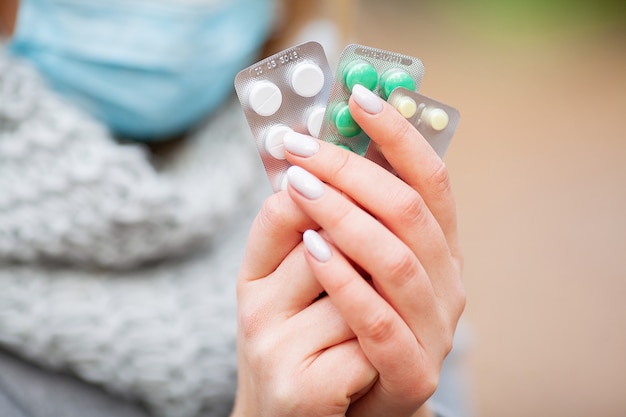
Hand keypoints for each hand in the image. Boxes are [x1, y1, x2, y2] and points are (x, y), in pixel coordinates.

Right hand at [232, 191, 378, 416]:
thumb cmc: (306, 349)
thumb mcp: (295, 292)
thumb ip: (312, 240)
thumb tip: (356, 182)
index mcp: (252, 278)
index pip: (279, 211)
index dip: (329, 183)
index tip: (368, 182)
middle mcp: (255, 309)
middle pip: (326, 240)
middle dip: (377, 238)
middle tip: (402, 241)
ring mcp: (274, 349)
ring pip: (360, 288)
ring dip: (389, 294)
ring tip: (385, 310)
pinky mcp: (301, 389)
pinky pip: (371, 335)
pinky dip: (389, 338)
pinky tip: (374, 356)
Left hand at [281, 84, 465, 416]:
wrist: (340, 403)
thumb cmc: (338, 321)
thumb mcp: (345, 263)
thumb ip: (341, 215)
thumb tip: (311, 152)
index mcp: (437, 248)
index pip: (430, 180)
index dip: (398, 134)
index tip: (359, 97)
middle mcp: (447, 282)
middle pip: (408, 210)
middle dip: (353, 170)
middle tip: (299, 147)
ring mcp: (435, 328)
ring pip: (397, 259)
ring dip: (345, 216)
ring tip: (298, 186)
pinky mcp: (412, 372)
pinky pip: (380, 319)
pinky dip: (346, 279)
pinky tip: (312, 249)